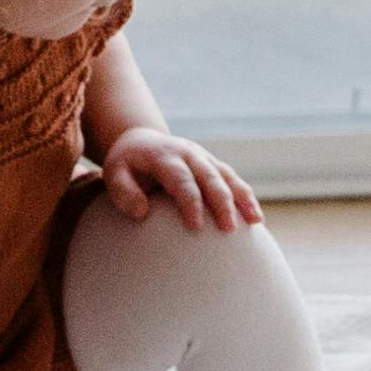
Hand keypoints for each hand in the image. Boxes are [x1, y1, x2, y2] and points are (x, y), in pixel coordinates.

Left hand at [100, 127, 261, 229]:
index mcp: (164, 155)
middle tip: (229, 229)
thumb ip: (123, 192)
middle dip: (222, 203)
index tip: (195, 226)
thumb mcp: (114, 173)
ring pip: (227, 176)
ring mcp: (203, 157)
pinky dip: (246, 196)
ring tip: (256, 222)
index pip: (180, 179)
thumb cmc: (126, 164)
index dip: (189, 202)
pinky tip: (256, 218)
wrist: (141, 140)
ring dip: (242, 198)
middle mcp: (188, 154)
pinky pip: (233, 179)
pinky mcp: (212, 164)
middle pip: (210, 177)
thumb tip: (142, 213)